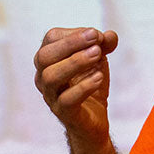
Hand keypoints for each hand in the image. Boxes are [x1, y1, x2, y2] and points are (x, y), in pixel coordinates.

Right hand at [33, 27, 119, 143]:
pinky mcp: (64, 114)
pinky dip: (84, 86)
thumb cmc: (89, 84)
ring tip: (97, 55)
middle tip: (95, 40)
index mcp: (49, 60)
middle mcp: (43, 77)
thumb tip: (110, 36)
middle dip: (70, 44)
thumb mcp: (99, 59)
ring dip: (75, 62)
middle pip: (44, 56)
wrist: (93, 119)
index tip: (97, 35)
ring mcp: (51, 97)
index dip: (74, 33)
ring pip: (50, 77)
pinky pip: (66, 100)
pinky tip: (99, 77)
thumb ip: (104, 44)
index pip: (51, 39)